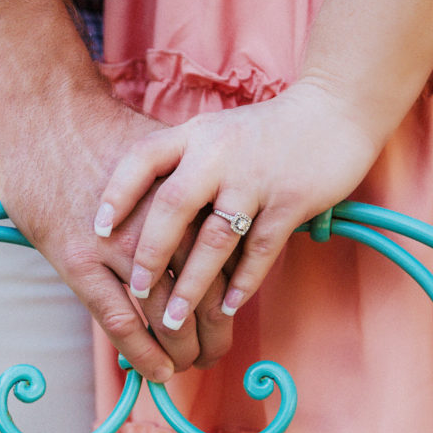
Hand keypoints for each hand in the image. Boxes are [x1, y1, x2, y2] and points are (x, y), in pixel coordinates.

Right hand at [0, 82, 233, 377]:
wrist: (46, 118)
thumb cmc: (105, 141)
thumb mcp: (163, 164)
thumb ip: (188, 201)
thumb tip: (212, 232)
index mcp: (190, 204)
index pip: (224, 268)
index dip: (229, 306)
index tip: (228, 326)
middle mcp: (162, 227)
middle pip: (201, 297)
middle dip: (211, 337)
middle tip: (211, 356)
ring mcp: (119, 246)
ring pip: (164, 315)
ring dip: (180, 351)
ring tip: (185, 367)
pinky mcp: (79, 261)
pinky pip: (120, 320)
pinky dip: (143, 353)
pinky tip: (156, 372)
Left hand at [95, 80, 379, 328]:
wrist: (334, 111)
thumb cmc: (263, 134)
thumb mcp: (215, 135)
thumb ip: (182, 166)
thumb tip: (139, 219)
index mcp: (195, 134)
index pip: (143, 159)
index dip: (117, 194)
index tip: (98, 231)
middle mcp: (220, 153)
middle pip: (174, 206)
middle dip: (151, 254)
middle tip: (136, 291)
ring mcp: (256, 178)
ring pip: (215, 239)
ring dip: (193, 285)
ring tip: (173, 321)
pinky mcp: (291, 201)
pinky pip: (259, 250)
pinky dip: (241, 284)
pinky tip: (225, 310)